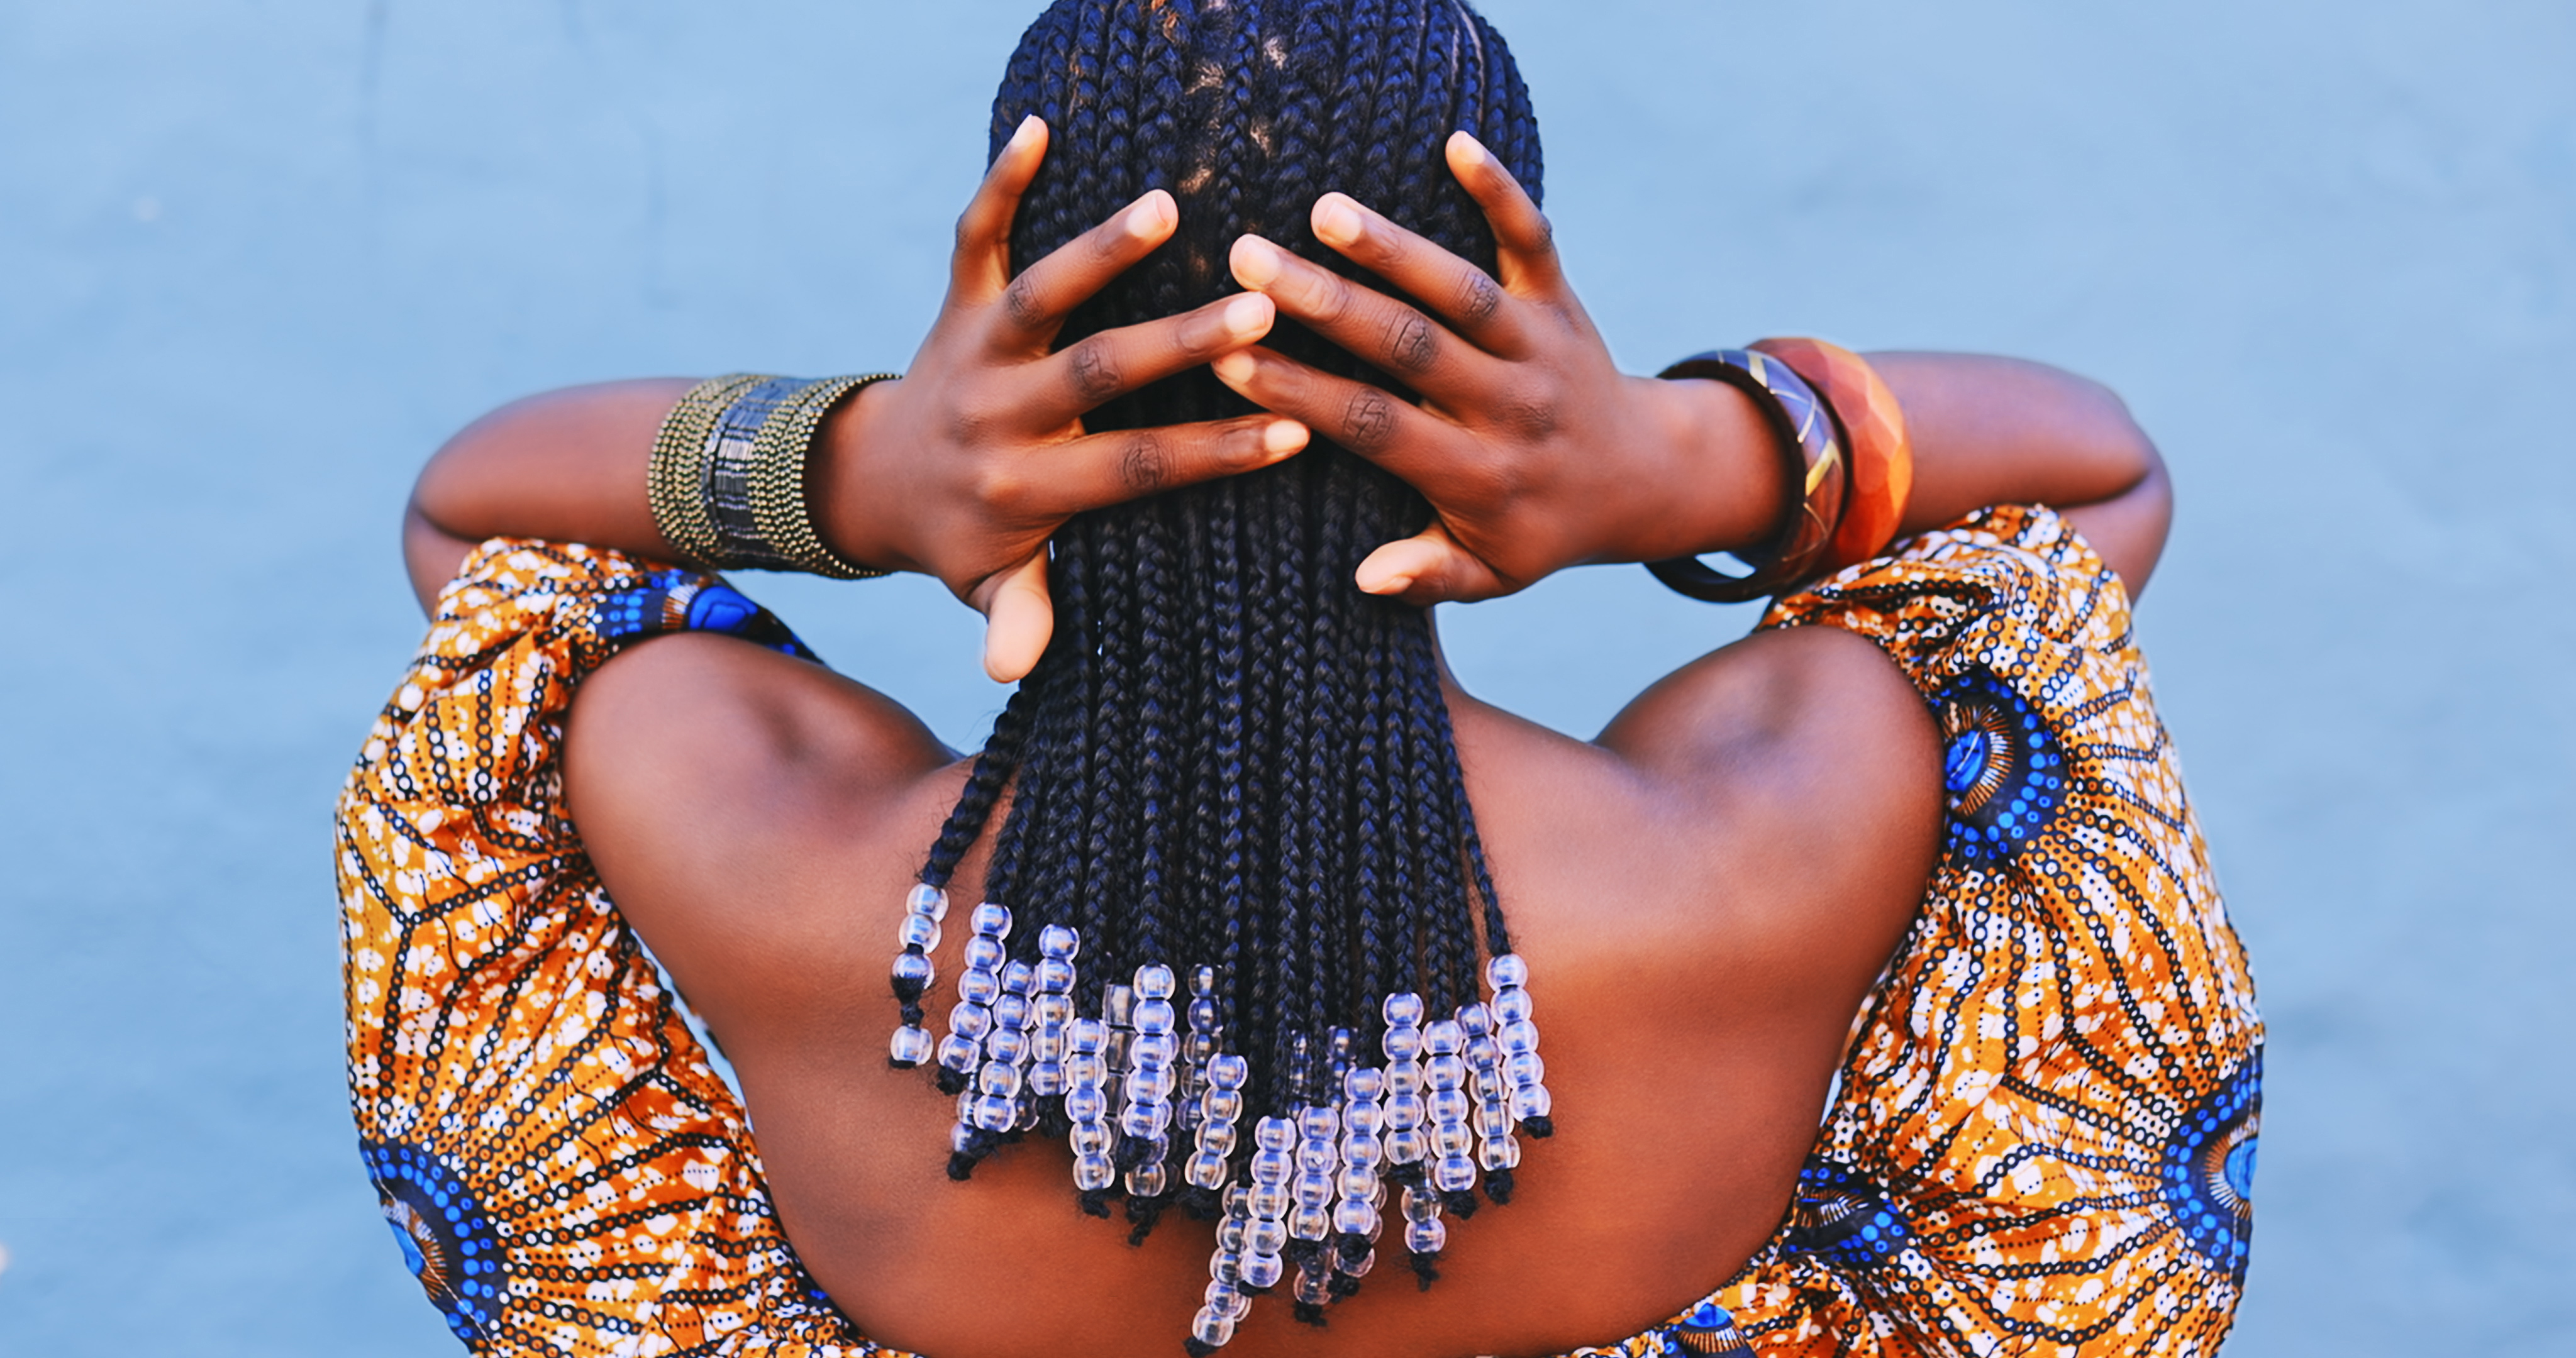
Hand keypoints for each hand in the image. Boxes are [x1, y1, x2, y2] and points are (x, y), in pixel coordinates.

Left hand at [821, 116, 1310, 680]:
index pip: (1132, 469)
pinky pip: (974, 236)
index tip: (1291, 432)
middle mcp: (999, 413)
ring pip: (1035, 295)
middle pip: (1094, 374)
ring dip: (1096, 249)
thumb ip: (1017, 616)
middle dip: (1176, 344)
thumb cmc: (962, 540)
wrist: (873, 480)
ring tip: (1164, 206)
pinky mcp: (956, 303)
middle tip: (1256, 311)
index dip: (1211, 454)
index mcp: (1025, 487)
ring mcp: (974, 351)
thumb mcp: (990, 588)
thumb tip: (1010, 669)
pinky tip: (1037, 126)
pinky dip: (1000, 181)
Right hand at [1212, 132, 1777, 605]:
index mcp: (1480, 475)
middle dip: (1329, 305)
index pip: (1379, 429)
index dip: (1306, 395)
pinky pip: (1535, 239)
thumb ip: (1431, 576)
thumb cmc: (1537, 529)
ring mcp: (1541, 346)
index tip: (1233, 361)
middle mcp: (1512, 405)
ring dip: (1396, 247)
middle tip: (1250, 262)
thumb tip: (1368, 579)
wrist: (1642, 479)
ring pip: (1465, 291)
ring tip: (1324, 209)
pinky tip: (1457, 143)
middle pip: (1413, 348)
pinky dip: (1502, 191)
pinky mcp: (1562, 300)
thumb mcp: (1491, 575)